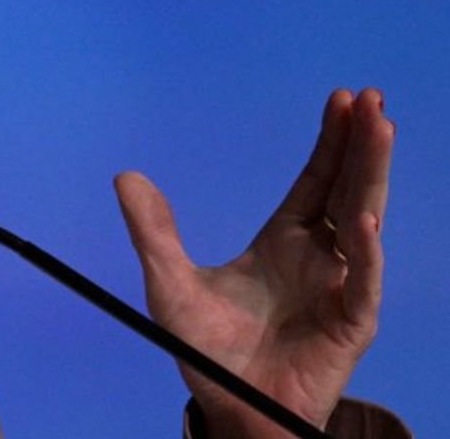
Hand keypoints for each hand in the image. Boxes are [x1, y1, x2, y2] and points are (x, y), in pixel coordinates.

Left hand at [114, 89, 392, 437]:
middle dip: (362, 144)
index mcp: (285, 241)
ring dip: (371, 175)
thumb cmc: (205, 350)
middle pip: (346, 187)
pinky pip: (361, 282)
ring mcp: (339, 287)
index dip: (331, 141)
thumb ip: (152, 232)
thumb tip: (125, 176)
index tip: (342, 99)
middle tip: (371, 98)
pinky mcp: (350, 324)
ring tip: (381, 129)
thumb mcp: (168, 283)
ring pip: (363, 219)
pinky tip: (360, 218)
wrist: (229, 409)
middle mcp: (319, 257)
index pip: (316, 179)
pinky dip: (362, 251)